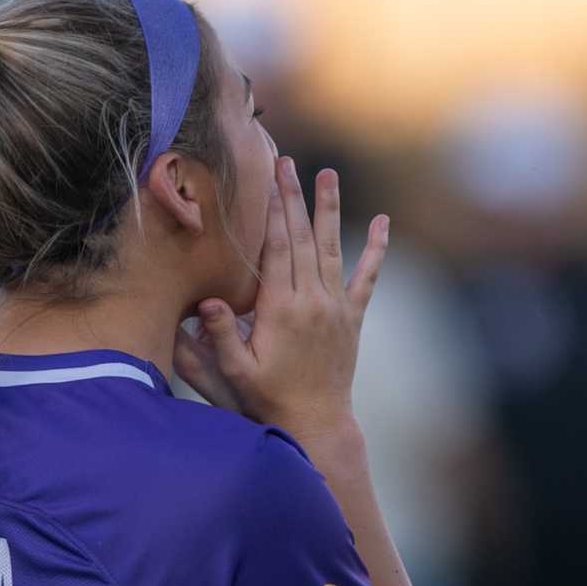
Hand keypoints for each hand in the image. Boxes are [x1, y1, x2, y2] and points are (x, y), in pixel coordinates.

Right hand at [176, 159, 388, 446]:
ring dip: (328, 209)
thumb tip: (203, 303)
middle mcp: (313, 301)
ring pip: (333, 248)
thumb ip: (216, 340)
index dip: (274, 213)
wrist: (316, 423)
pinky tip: (383, 223)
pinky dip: (376, 249)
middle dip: (294, 198)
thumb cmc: (267, 399)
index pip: (279, 250)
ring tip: (327, 174)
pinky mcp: (352, 317)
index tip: (269, 180)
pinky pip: (367, 277)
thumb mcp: (234, 374)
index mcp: (281, 310)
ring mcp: (336, 307)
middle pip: (304, 239)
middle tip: (286, 163)